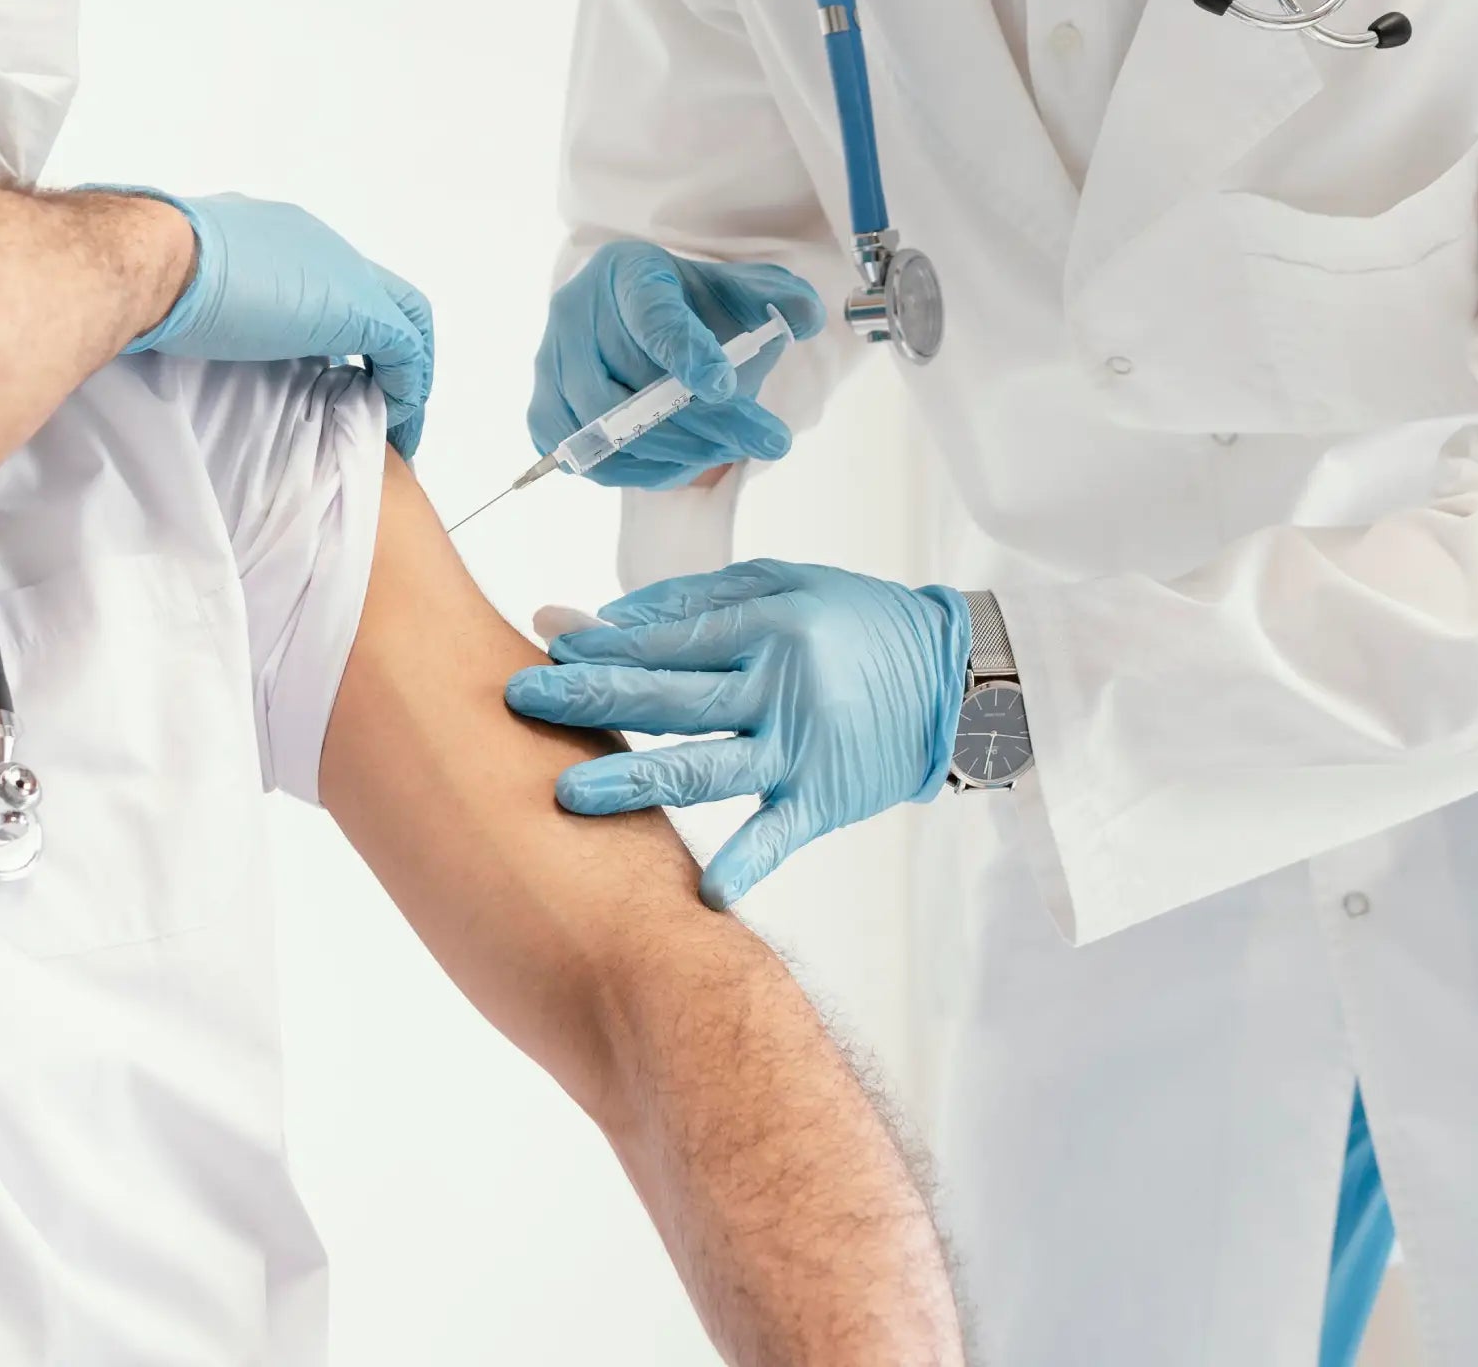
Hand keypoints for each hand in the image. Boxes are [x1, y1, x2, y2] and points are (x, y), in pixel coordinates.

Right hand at [121, 191, 435, 455]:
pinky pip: (405, 351)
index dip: (339, 324)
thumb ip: (206, 302)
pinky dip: (407, 388)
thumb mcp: (184, 286)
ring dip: (404, 370)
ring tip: (393, 419)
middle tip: (378, 396)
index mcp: (275, 237)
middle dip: (388, 345)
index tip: (332, 370)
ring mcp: (340, 271)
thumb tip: (190, 329)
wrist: (155, 259)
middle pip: (380, 293)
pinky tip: (392, 422)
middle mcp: (315, 244)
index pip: (329, 280)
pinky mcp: (355, 308)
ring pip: (403, 319)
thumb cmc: (148, 270)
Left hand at [502, 560, 968, 907]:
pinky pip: (777, 837)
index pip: (669, 637)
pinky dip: (745, 866)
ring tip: (568, 796)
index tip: (547, 646)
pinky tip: (701, 892)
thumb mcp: (787, 585)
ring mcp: (803, 750)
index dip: (603, 643)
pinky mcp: (828, 800)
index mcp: (770, 625)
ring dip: (635, 783)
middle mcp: (781, 688)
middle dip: (589, 698)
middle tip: (521, 700)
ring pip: (705, 768)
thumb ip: (698, 601)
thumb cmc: (859, 624)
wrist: (957, 683)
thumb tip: (608, 616)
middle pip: (669, 697)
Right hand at [529, 243, 824, 488]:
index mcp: (628, 271)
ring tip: (728, 453)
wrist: (641, 324)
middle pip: (629, 381)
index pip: (652, 316)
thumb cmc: (692, 308)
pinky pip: (581, 455)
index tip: (725, 386)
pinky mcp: (543, 408)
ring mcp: (551, 362)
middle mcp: (577, 310)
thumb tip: (804, 318)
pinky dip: (632, 471)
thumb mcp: (740, 291)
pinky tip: (679, 466)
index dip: (686, 353)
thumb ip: (779, 299)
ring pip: (603, 423)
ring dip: (672, 451)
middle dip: (704, 421)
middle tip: (766, 440)